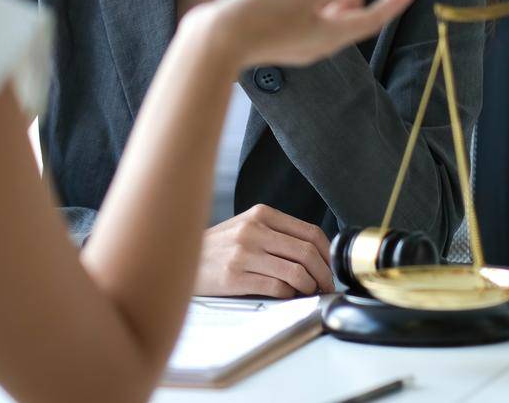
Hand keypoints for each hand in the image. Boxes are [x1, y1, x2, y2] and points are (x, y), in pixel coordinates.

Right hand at [183, 0, 411, 70]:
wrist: (212, 42)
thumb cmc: (261, 18)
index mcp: (329, 35)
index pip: (368, 19)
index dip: (388, 4)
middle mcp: (315, 41)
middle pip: (343, 5)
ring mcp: (292, 39)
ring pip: (318, 4)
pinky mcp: (272, 33)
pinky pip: (295, 8)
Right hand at [194, 205, 334, 297]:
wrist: (177, 258)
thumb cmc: (216, 248)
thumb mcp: (245, 227)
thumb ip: (276, 233)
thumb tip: (314, 254)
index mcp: (261, 214)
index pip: (310, 232)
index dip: (328, 254)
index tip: (331, 267)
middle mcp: (254, 230)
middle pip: (307, 252)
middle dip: (324, 274)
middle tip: (326, 285)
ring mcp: (244, 253)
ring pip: (296, 271)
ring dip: (309, 287)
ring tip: (309, 292)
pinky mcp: (235, 277)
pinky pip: (276, 287)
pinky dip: (289, 294)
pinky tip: (286, 295)